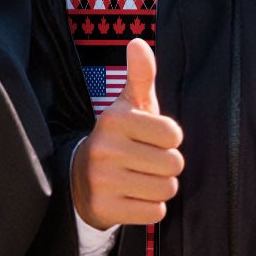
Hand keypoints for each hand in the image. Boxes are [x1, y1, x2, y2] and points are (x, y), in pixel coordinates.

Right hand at [71, 37, 183, 227]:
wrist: (80, 179)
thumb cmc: (119, 138)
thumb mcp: (128, 106)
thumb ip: (140, 75)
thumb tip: (138, 42)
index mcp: (114, 119)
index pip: (174, 135)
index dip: (169, 140)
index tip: (150, 140)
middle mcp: (105, 148)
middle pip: (174, 164)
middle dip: (166, 166)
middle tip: (144, 163)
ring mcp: (102, 180)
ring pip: (166, 189)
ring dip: (160, 187)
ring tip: (139, 179)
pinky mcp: (105, 208)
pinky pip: (155, 212)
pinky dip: (150, 208)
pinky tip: (132, 197)